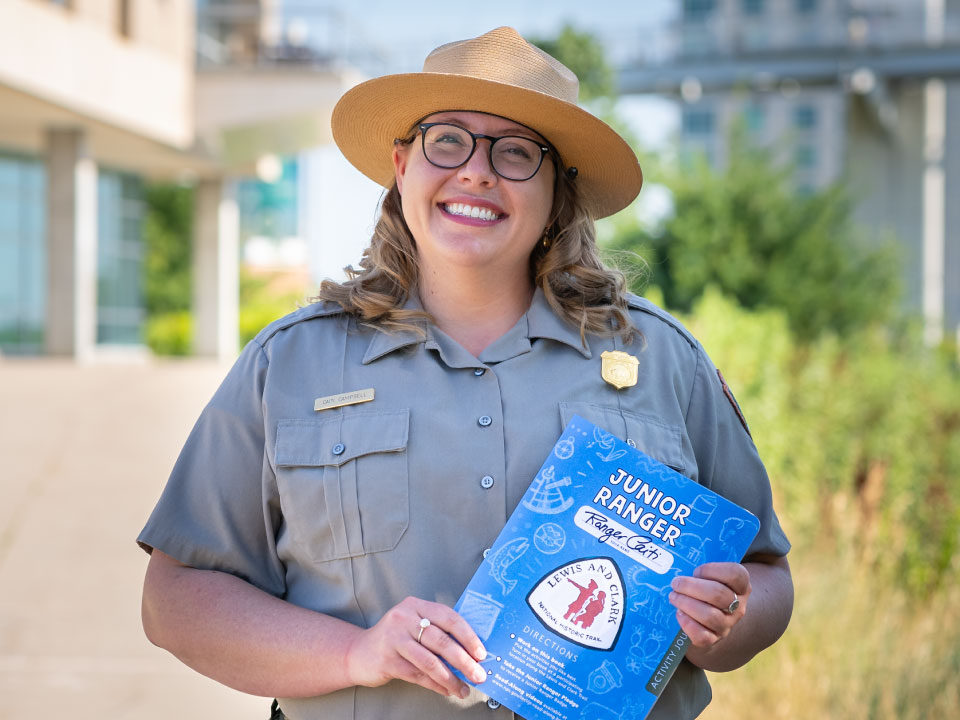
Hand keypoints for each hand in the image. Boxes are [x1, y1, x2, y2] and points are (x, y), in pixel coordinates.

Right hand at [344, 596, 487, 698]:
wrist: (358, 653)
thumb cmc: (394, 639)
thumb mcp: (413, 624)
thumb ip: (437, 631)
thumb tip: (471, 651)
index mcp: (415, 605)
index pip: (448, 617)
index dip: (468, 636)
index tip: (481, 653)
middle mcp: (403, 618)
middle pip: (441, 640)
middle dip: (464, 660)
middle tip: (479, 674)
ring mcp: (393, 639)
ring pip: (430, 661)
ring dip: (451, 678)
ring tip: (463, 688)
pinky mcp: (387, 660)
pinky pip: (418, 675)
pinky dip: (436, 685)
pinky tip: (446, 690)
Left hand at [669, 562, 750, 648]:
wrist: (711, 617)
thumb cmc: (707, 587)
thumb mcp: (711, 576)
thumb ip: (701, 570)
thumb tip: (676, 562)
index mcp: (741, 586)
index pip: (735, 574)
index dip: (712, 570)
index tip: (696, 570)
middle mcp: (738, 606)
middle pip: (718, 594)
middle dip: (692, 587)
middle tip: (675, 583)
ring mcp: (727, 624)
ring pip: (710, 616)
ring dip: (686, 603)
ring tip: (673, 596)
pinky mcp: (714, 639)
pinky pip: (702, 636)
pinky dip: (687, 623)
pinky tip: (679, 613)